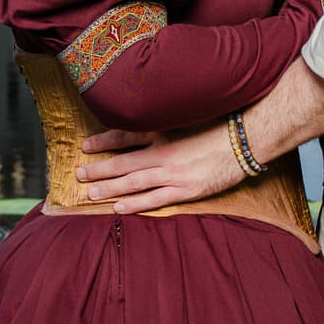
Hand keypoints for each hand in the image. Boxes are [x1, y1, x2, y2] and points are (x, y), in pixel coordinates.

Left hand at [76, 123, 245, 212]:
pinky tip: (119, 208)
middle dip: (98, 169)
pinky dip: (135, 204)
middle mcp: (163, 152)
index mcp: (163, 131)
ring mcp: (173, 173)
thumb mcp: (187, 116)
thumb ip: (164, 120)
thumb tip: (145, 121)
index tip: (85, 146)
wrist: (245, 140)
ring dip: (109, 188)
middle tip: (78, 174)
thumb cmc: (220, 125)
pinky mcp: (186, 190)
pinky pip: (154, 199)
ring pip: (132, 182)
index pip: (124, 135)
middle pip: (122, 162)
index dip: (103, 141)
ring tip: (90, 193)